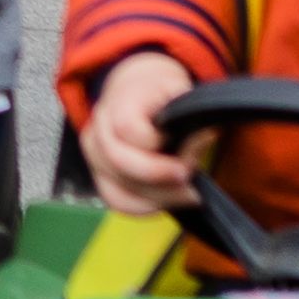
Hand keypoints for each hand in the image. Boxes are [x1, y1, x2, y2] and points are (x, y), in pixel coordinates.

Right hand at [79, 51, 196, 210]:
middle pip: (118, 162)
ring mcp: (95, 155)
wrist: (139, 92)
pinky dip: (145, 206)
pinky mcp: (100, 176)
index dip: (158, 139)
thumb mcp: (181, 92)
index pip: (127, 127)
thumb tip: (204, 137)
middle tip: (189, 177)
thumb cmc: (164, 95)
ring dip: (158, 196)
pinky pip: (117, 200)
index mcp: (117, 101)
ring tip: (187, 193)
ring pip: (117, 188)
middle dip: (160, 176)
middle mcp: (98, 128)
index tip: (190, 138)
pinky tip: (168, 200)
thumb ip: (191, 113)